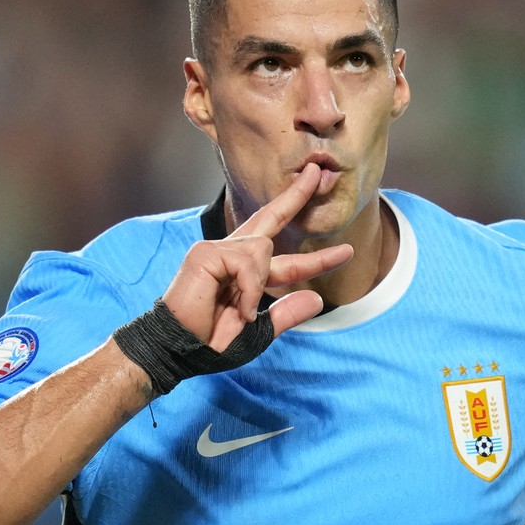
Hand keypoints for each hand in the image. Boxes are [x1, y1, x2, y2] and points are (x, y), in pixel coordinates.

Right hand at [161, 163, 353, 348]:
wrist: (178, 352)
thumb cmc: (209, 344)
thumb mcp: (257, 333)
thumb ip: (284, 315)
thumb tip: (316, 298)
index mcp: (244, 274)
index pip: (285, 260)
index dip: (317, 259)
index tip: (346, 252)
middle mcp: (231, 255)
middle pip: (270, 218)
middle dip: (296, 196)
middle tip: (319, 172)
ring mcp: (216, 250)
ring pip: (263, 249)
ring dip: (259, 284)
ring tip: (242, 312)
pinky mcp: (206, 254)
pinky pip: (247, 263)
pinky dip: (249, 290)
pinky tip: (238, 308)